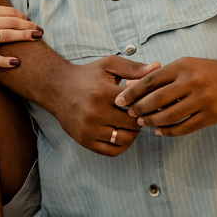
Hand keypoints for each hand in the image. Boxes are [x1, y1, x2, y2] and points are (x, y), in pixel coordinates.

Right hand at [0, 0, 40, 69]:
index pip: (7, 10)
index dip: (21, 14)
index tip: (29, 19)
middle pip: (12, 22)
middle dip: (29, 25)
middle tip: (40, 30)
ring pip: (7, 36)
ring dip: (25, 37)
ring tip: (37, 38)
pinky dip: (5, 61)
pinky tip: (16, 62)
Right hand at [42, 56, 159, 156]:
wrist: (57, 89)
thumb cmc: (86, 75)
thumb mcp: (109, 65)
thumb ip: (134, 67)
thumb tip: (159, 67)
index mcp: (103, 92)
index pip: (136, 104)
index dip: (146, 103)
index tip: (148, 101)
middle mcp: (95, 113)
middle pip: (132, 124)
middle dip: (141, 119)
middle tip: (142, 113)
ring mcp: (89, 129)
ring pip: (124, 139)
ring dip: (133, 133)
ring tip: (132, 123)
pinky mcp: (85, 140)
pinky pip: (112, 151)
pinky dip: (122, 145)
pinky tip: (122, 133)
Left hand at [112, 56, 216, 136]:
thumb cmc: (210, 71)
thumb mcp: (187, 65)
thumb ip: (162, 75)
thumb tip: (133, 83)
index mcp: (183, 66)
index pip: (151, 80)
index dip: (132, 91)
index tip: (119, 100)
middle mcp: (192, 81)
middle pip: (157, 98)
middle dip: (139, 108)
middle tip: (128, 114)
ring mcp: (203, 100)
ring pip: (170, 115)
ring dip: (152, 121)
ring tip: (142, 122)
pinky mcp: (211, 115)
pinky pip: (185, 127)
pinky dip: (169, 131)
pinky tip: (160, 131)